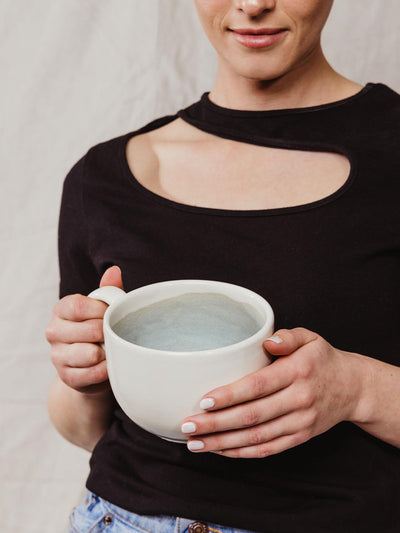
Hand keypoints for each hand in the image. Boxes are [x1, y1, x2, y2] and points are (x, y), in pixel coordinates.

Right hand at [45, 266, 123, 394]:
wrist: (93, 366)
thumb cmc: (100, 331)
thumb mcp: (104, 309)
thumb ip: (108, 291)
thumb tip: (114, 270)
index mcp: (62, 309)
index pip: (78, 306)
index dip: (100, 311)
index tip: (111, 315)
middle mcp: (54, 331)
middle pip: (87, 330)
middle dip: (107, 333)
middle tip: (114, 334)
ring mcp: (57, 356)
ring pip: (89, 354)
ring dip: (106, 353)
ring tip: (110, 350)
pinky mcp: (66, 377)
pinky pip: (91, 374)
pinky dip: (104, 370)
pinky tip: (108, 366)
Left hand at [180, 327, 362, 457]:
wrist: (353, 388)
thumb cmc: (322, 359)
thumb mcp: (310, 338)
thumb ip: (288, 336)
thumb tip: (267, 341)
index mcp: (297, 372)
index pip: (258, 386)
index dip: (230, 395)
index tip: (203, 401)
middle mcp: (299, 400)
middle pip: (252, 415)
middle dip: (216, 423)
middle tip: (188, 425)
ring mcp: (300, 422)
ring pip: (256, 437)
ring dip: (223, 443)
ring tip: (195, 443)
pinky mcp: (300, 437)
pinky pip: (268, 449)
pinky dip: (242, 453)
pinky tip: (220, 451)